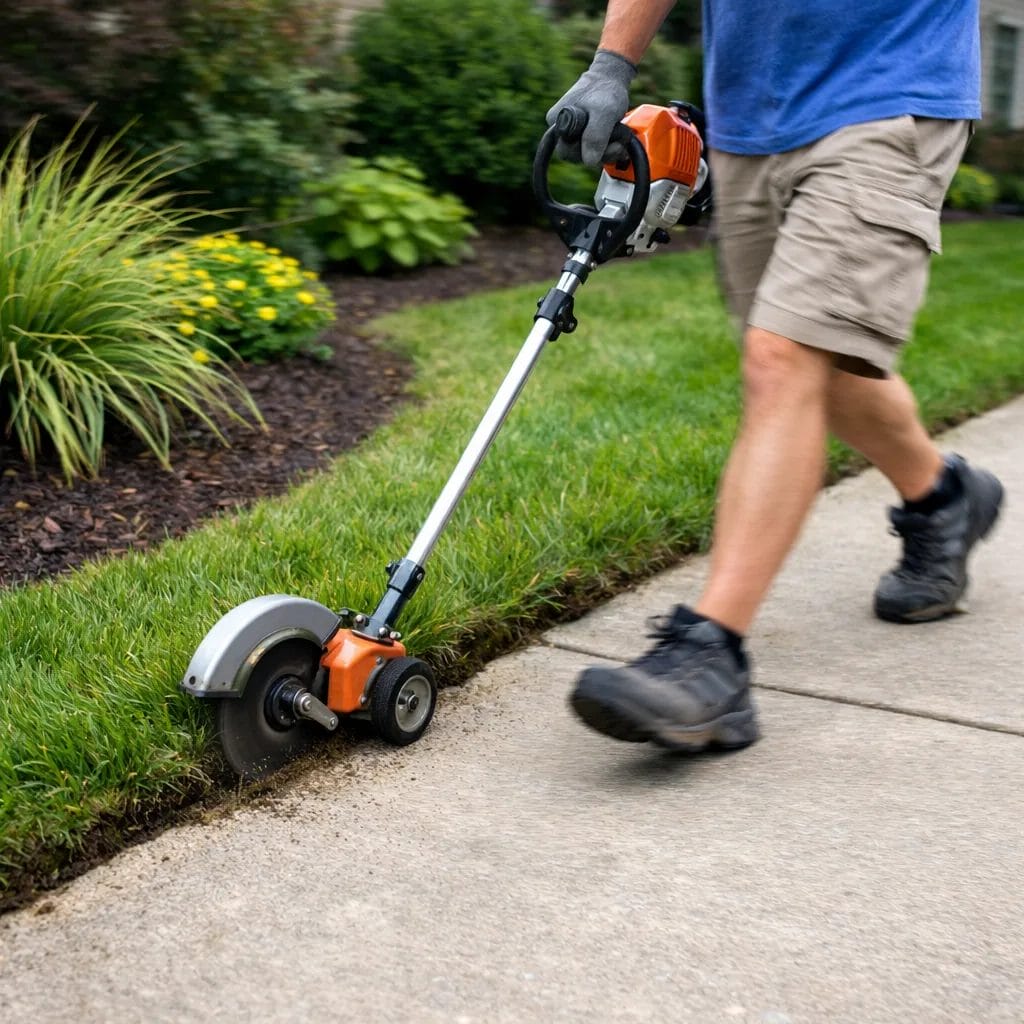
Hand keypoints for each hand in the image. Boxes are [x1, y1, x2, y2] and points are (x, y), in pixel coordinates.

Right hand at [546, 49, 635, 166]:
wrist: (611, 78)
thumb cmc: (606, 90)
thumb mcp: (604, 112)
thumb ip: (595, 136)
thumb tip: (589, 161)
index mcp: (556, 123)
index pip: (567, 152)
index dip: (587, 151)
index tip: (606, 140)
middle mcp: (560, 130)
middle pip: (575, 156)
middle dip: (599, 153)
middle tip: (617, 142)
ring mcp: (572, 132)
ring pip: (585, 154)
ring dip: (606, 151)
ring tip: (619, 136)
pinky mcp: (583, 134)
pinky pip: (593, 149)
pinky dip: (607, 148)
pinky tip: (617, 140)